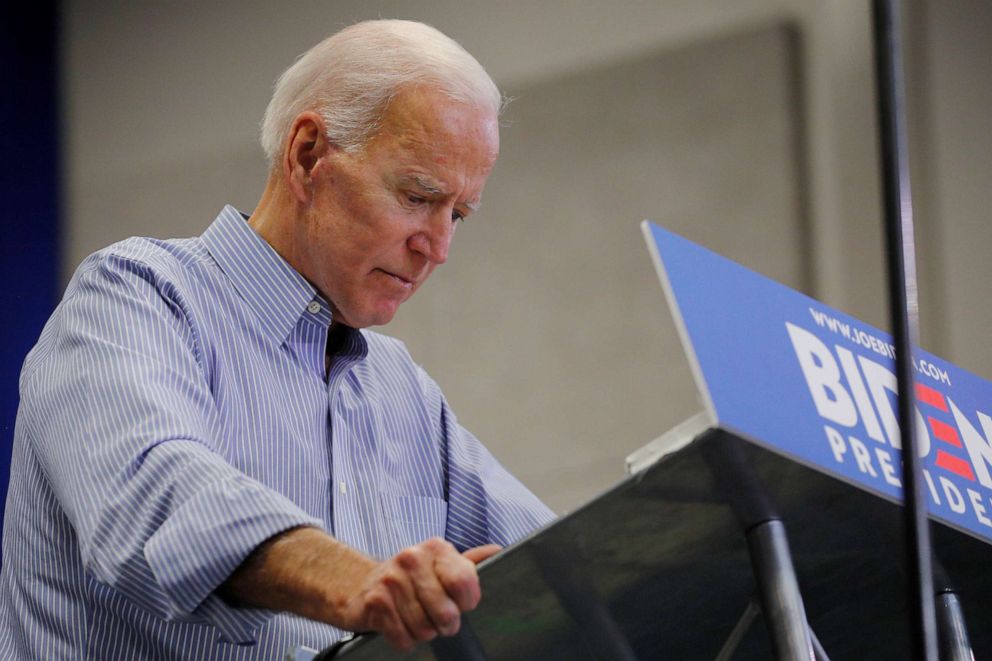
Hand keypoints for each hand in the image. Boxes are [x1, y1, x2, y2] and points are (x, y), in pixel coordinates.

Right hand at [219, 528, 502, 650]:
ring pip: (425, 629)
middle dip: (445, 624)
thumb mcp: (439, 564)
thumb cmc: (408, 578)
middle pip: (447, 613)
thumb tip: (498, 552)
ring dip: (423, 632)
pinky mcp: (376, 602)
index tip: (460, 603)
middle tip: (438, 619)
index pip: (466, 584)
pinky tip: (399, 624)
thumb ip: (468, 562)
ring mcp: (392, 579)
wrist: (360, 586)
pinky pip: (403, 638)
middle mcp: (412, 558)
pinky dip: (404, 639)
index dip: (467, 603)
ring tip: (415, 618)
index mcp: (435, 548)